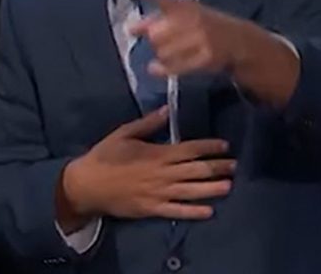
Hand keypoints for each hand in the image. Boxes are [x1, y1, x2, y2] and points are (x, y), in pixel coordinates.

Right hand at [58, 106, 235, 230]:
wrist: (85, 185)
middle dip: (218, 167)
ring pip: (191, 191)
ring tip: (229, 186)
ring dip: (212, 188)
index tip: (225, 145)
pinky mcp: (152, 209)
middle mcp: (163, 173)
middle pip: (197, 170)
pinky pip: (176, 211)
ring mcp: (158, 193)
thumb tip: (167, 109)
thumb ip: (148, 123)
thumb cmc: (104, 156)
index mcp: (158, 153)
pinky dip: (193, 212)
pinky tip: (208, 211)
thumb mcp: (124, 133)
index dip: (210, 146)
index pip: (191, 148)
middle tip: (235, 165)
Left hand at [129, 0, 247, 77]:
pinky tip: (156, 68)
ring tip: (171, 52)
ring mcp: (201, 39)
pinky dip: (162, 69)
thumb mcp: (187, 15)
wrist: (238, 40)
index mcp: (187, 7)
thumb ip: (158, 19)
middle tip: (160, 40)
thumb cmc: (207, 25)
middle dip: (153, 39)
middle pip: (156, 33)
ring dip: (161, 54)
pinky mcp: (205, 58)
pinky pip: (175, 66)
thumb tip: (131, 28)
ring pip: (163, 52)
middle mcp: (194, 20)